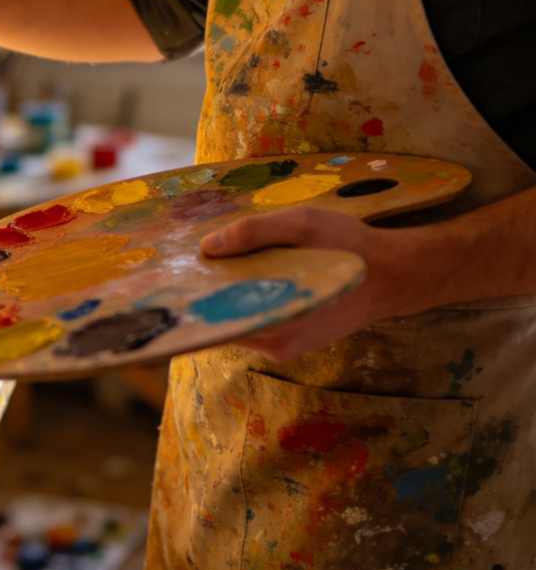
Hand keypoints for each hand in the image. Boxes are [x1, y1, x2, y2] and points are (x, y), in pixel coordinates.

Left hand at [199, 206, 425, 361]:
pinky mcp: (290, 338)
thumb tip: (208, 247)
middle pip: (223, 318)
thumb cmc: (349, 247)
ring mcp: (283, 345)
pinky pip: (255, 316)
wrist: (395, 273)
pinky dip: (246, 295)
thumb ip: (254, 234)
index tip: (174, 275)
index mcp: (276, 326)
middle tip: (191, 260)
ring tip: (214, 260)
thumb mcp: (302, 225)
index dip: (194, 296)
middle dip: (207, 290)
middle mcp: (276, 345)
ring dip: (227, 291)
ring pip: (238, 317)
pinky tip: (241, 269)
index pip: (216, 320)